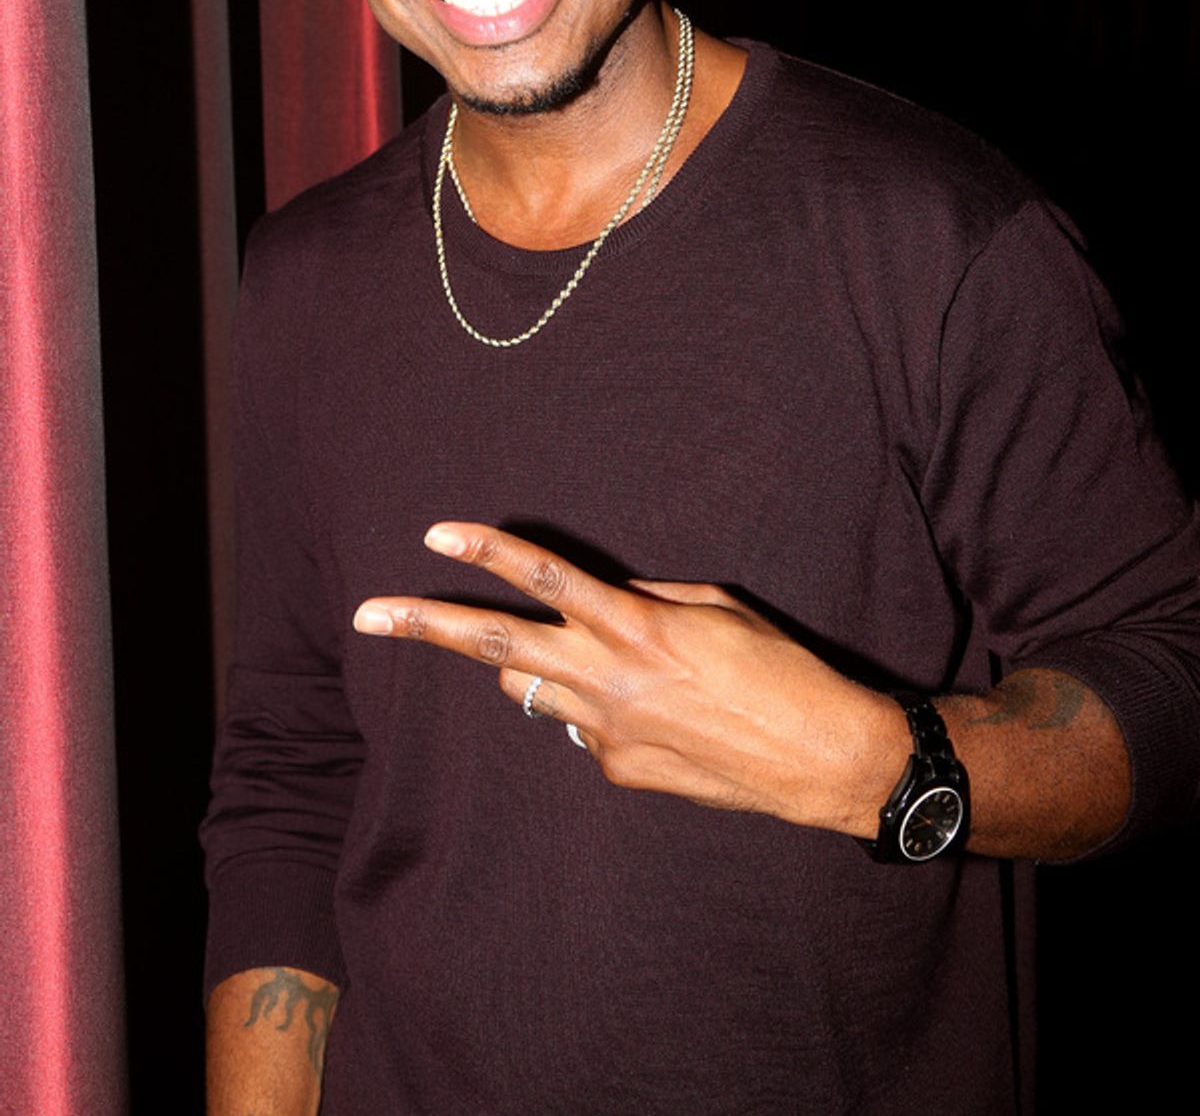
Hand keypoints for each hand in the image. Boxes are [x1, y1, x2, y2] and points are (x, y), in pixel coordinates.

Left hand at [353, 523, 906, 835]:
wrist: (821, 758)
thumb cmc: (779, 667)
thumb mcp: (715, 607)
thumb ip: (644, 600)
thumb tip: (600, 606)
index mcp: (636, 626)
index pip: (544, 579)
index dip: (486, 550)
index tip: (435, 533)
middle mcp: (608, 680)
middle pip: (496, 646)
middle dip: (427, 624)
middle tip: (369, 612)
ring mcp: (606, 733)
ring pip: (529, 689)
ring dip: (532, 665)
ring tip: (587, 657)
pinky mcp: (619, 771)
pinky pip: (581, 728)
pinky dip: (595, 708)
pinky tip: (658, 712)